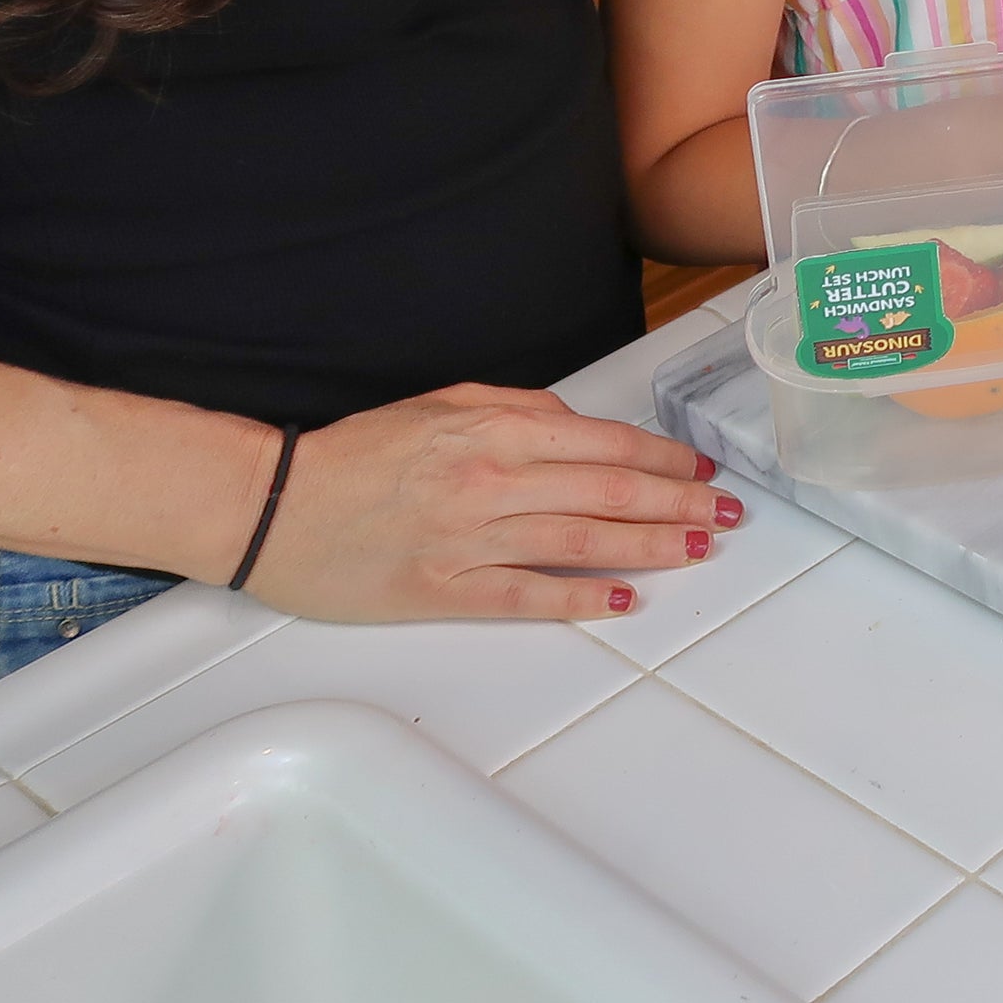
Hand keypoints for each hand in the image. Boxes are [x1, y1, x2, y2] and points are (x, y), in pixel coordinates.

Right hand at [249, 385, 736, 622]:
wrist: (274, 503)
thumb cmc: (357, 452)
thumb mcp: (442, 403)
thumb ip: (516, 409)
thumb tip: (576, 426)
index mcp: (494, 428)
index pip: (604, 443)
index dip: (664, 458)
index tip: (702, 470)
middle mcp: (492, 479)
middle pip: (609, 492)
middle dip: (679, 503)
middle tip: (728, 513)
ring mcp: (471, 538)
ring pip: (583, 541)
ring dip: (651, 546)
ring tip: (700, 549)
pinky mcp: (445, 590)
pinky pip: (527, 595)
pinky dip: (581, 598)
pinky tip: (624, 599)